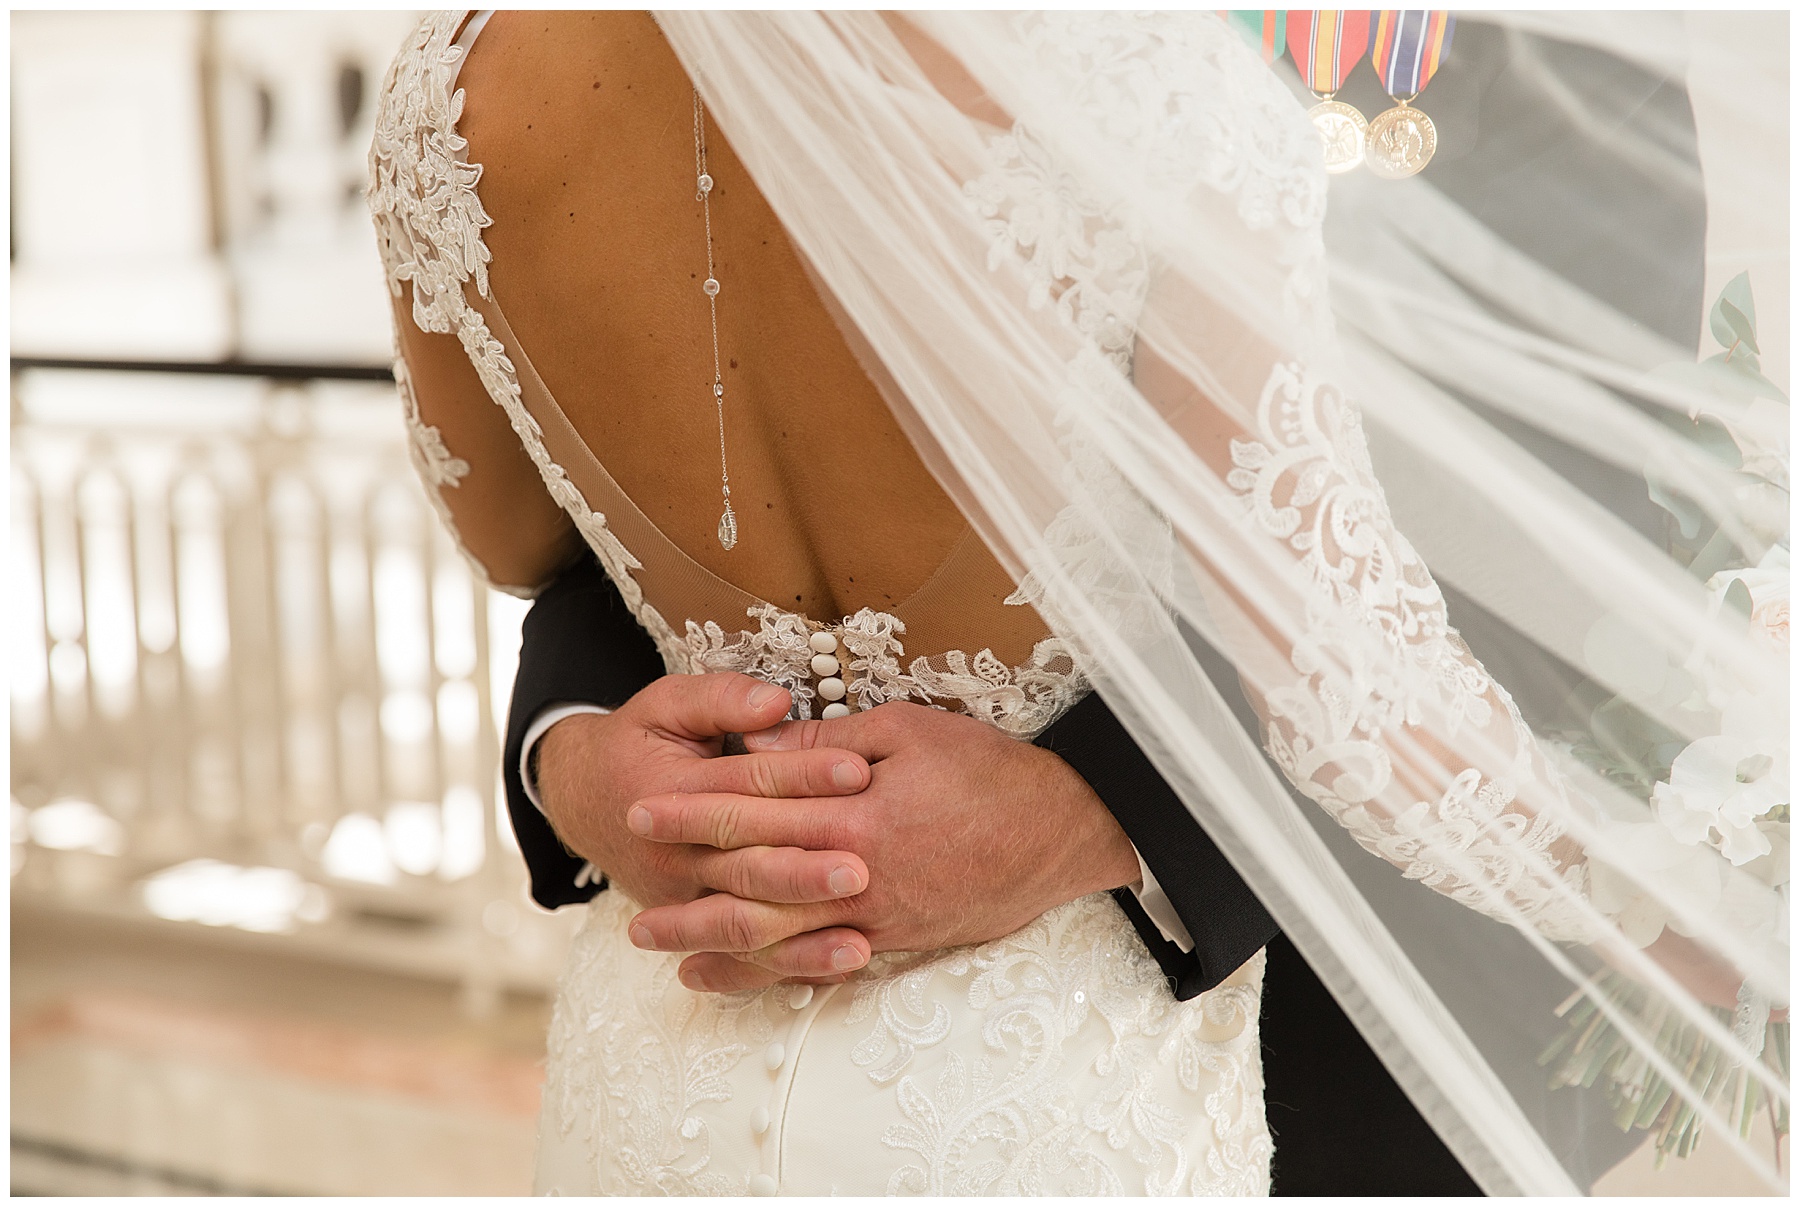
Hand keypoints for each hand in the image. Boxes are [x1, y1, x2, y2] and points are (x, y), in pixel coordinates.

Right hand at [535, 673, 877, 977]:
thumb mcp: (667, 704)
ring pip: (748, 923)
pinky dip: (793, 965)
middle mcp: (676, 856)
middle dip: (805, 872)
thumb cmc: (639, 743)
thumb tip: (775, 702)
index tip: (858, 770)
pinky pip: (747, 953)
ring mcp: (684, 899)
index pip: (746, 785)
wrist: (584, 800)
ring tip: (859, 942)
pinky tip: (841, 965)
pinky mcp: (697, 924)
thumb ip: (721, 699)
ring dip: (804, 936)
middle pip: (748, 867)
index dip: (803, 776)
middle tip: (861, 871)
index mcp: (672, 791)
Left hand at [625, 701, 1141, 991]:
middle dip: (684, 888)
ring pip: (774, 937)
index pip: (754, 813)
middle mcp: (855, 874)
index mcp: (853, 813)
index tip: (641, 808)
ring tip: (655, 944)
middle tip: (626, 897)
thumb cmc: (990, 771)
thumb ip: (829, 744)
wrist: (1062, 833)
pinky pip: (815, 963)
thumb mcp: (910, 729)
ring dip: (710, 941)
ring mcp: (873, 917)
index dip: (692, 812)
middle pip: (750, 885)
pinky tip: (724, 975)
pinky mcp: (893, 941)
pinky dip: (764, 972)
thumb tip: (759, 746)